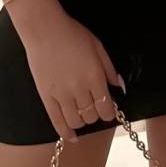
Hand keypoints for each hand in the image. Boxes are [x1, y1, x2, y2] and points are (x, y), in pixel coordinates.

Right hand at [21, 10, 125, 141]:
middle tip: (95, 106)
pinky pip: (56, 121)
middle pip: (92, 116)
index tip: (110, 109)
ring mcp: (61, 94)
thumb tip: (120, 87)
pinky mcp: (46, 96)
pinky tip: (72, 136)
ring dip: (82, 121)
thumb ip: (109, 69)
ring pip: (76, 120)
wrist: (44, 29)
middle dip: (96, 114)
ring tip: (83, 113)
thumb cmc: (73, 34)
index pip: (106, 107)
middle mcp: (79, 89)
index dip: (110, 112)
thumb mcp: (98, 47)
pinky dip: (65, 132)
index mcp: (94, 76)